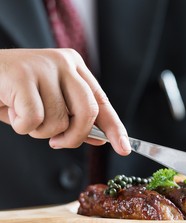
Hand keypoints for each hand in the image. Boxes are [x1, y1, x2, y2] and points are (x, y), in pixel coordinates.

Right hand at [0, 48, 130, 154]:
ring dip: (40, 131)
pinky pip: (35, 119)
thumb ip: (74, 119)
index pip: (102, 102)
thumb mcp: (49, 106)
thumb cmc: (12, 93)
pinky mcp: (22, 74)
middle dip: (75, 136)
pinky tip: (10, 110)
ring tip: (22, 114)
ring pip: (59, 120)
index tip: (124, 148)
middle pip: (88, 111)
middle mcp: (64, 63)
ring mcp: (44, 66)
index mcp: (75, 67)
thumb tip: (100, 138)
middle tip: (57, 143)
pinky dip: (22, 126)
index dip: (115, 128)